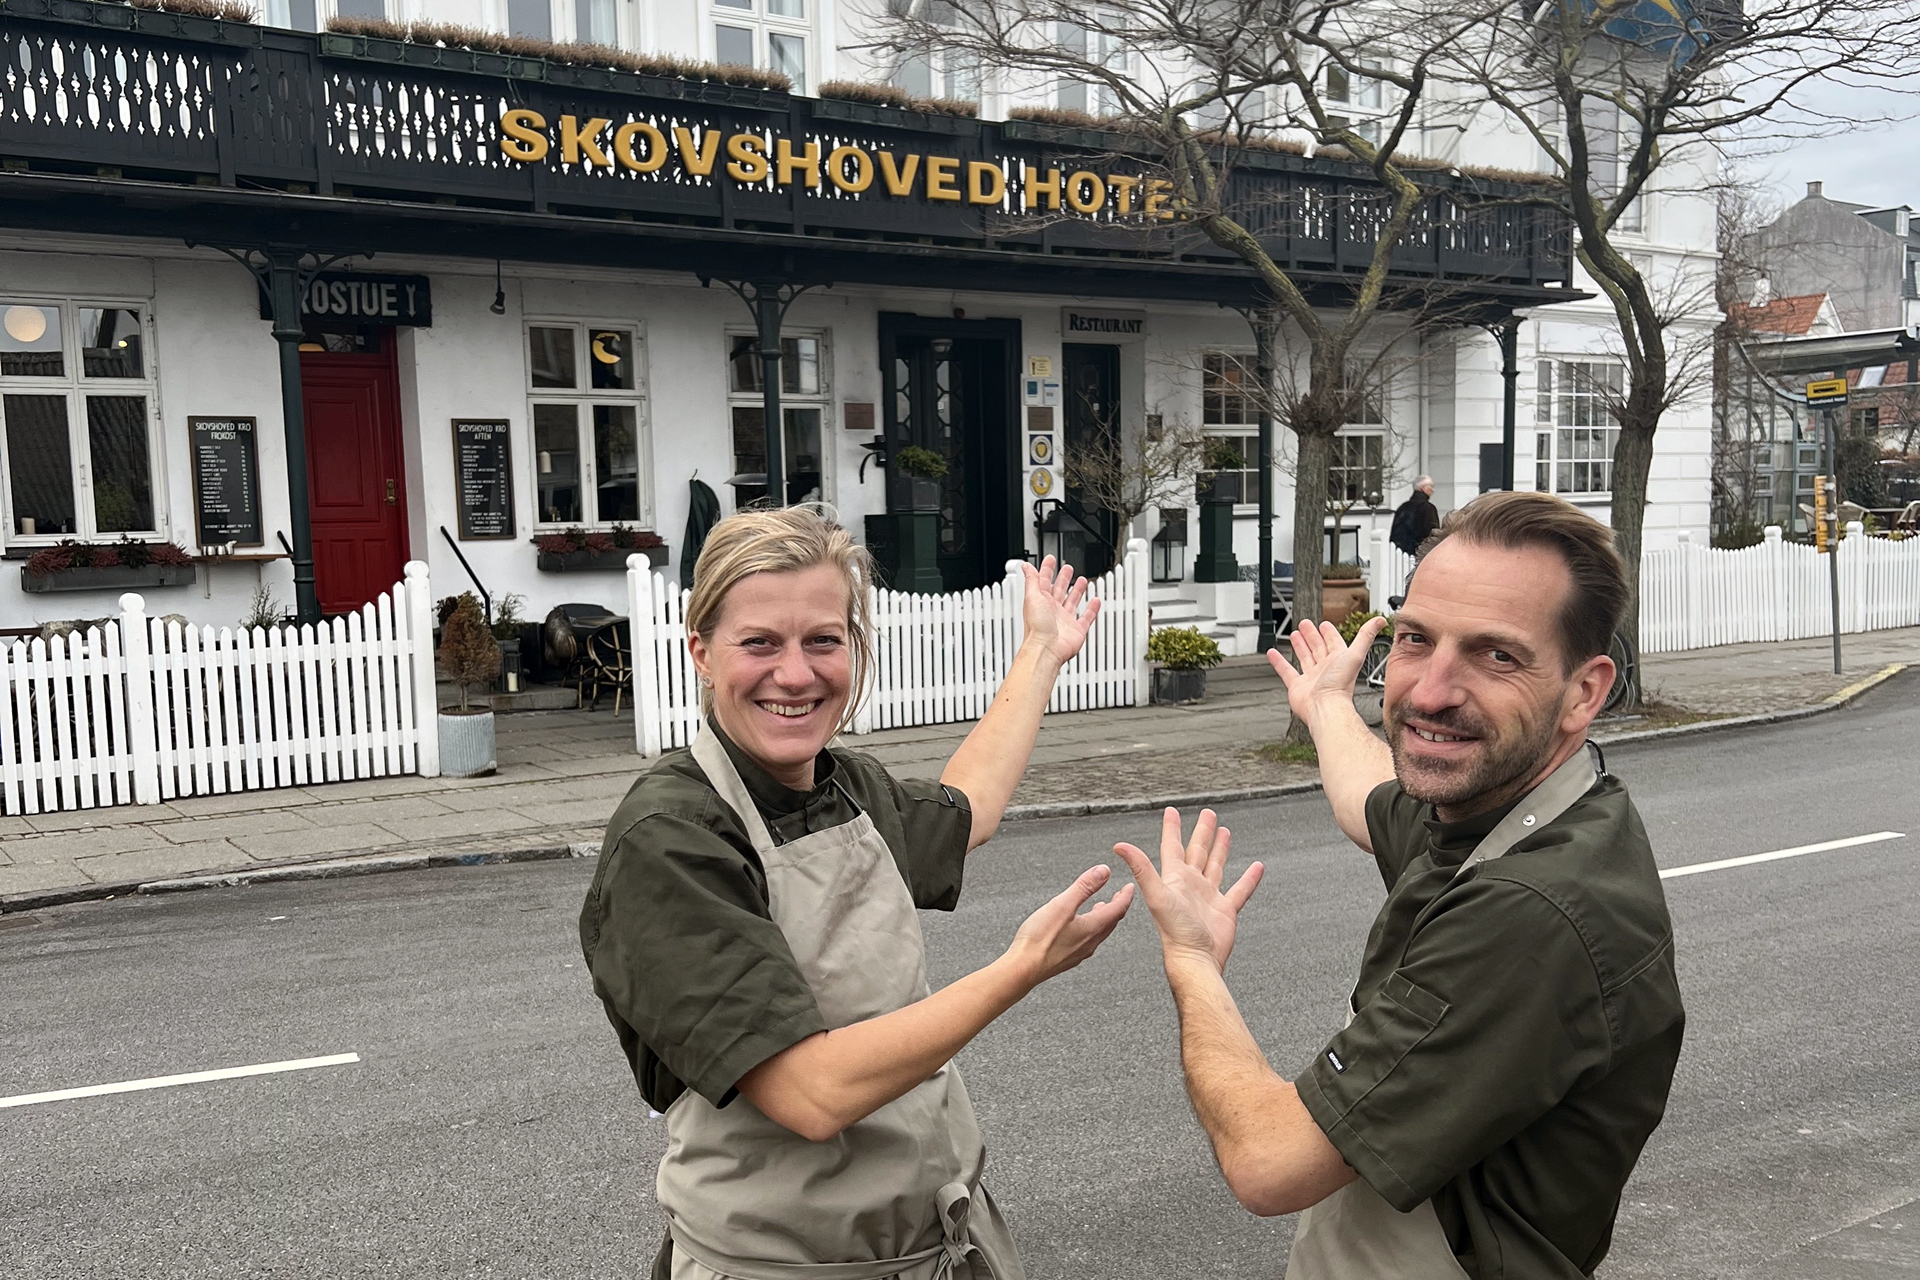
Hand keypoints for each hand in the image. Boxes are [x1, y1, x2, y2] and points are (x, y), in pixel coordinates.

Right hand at [1005, 864, 1134, 986]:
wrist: (1023, 969)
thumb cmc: (1040, 940)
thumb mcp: (1063, 904)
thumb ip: (1084, 887)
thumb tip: (1104, 871)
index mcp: (1093, 928)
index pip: (1117, 909)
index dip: (1125, 896)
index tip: (1129, 887)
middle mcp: (1090, 942)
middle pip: (1111, 922)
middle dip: (1117, 907)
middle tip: (1120, 896)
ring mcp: (1079, 952)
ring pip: (1100, 932)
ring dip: (1104, 918)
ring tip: (1101, 908)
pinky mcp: (1068, 958)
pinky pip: (1088, 940)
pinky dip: (1091, 928)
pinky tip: (1080, 926)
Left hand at [1019, 556, 1100, 667]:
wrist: (1046, 649)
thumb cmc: (1037, 627)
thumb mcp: (1032, 597)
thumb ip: (1031, 580)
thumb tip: (1026, 567)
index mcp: (1041, 601)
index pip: (1044, 581)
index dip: (1047, 570)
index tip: (1051, 560)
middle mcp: (1052, 610)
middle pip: (1059, 590)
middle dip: (1063, 578)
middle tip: (1068, 568)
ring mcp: (1065, 620)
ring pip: (1072, 602)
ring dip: (1077, 591)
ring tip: (1082, 581)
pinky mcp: (1076, 630)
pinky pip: (1086, 617)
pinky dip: (1092, 609)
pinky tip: (1095, 601)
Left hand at [1114, 808, 1263, 972]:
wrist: (1195, 958)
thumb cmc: (1174, 931)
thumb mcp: (1157, 894)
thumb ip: (1141, 868)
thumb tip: (1119, 846)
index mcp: (1175, 879)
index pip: (1172, 847)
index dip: (1172, 829)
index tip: (1172, 811)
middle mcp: (1191, 885)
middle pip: (1197, 851)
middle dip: (1202, 832)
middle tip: (1208, 813)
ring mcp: (1208, 897)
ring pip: (1216, 866)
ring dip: (1220, 849)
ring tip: (1224, 831)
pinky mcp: (1225, 910)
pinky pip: (1240, 890)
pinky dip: (1248, 879)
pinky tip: (1256, 868)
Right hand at [1268, 616, 1386, 735]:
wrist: (1325, 707)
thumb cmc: (1340, 685)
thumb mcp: (1355, 654)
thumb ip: (1366, 636)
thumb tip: (1380, 620)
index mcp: (1339, 660)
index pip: (1334, 642)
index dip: (1329, 633)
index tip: (1324, 624)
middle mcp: (1325, 668)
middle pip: (1317, 648)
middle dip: (1311, 635)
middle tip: (1304, 624)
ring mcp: (1311, 677)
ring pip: (1304, 658)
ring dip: (1299, 646)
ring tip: (1293, 635)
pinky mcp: (1297, 686)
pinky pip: (1287, 671)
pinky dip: (1279, 662)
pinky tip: (1274, 653)